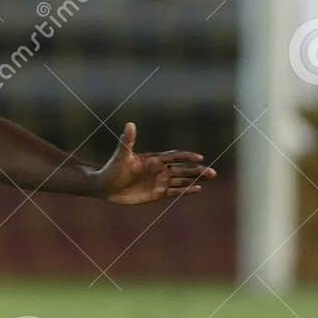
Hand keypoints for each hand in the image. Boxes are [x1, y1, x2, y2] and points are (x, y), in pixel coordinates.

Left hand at [94, 122, 216, 204]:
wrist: (105, 187)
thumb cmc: (111, 169)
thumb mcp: (120, 156)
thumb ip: (127, 141)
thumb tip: (129, 124)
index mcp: (153, 159)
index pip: (174, 156)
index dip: (186, 156)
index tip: (199, 157)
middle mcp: (159, 169)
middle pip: (183, 169)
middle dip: (197, 170)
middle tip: (212, 172)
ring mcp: (159, 181)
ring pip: (182, 180)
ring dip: (196, 179)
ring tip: (210, 177)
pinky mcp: (157, 193)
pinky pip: (175, 191)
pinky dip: (186, 190)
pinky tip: (197, 189)